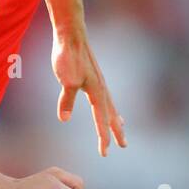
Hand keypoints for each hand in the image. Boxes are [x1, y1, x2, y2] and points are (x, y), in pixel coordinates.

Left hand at [52, 34, 126, 157]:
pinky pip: (105, 97)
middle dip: (116, 131)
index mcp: (96, 91)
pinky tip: (107, 106)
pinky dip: (109, 106)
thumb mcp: (66, 80)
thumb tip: (64, 119)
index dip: (103, 137)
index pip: (101, 119)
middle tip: (124, 145)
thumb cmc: (68, 56)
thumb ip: (66, 100)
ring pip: (110, 105)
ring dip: (115, 119)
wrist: (71, 35)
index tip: (105, 153)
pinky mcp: (93, 77)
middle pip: (111, 114)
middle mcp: (101, 88)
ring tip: (121, 129)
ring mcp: (98, 82)